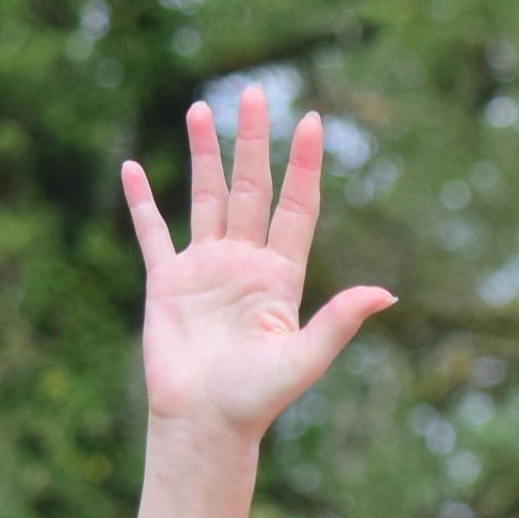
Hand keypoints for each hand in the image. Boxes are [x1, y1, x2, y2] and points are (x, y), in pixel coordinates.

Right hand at [119, 84, 396, 443]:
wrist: (205, 423)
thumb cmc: (257, 398)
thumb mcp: (305, 357)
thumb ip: (340, 321)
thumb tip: (386, 294)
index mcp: (281, 276)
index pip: (296, 206)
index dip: (303, 165)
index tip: (311, 121)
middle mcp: (245, 263)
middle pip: (251, 188)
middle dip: (252, 142)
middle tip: (254, 93)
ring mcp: (205, 269)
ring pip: (205, 197)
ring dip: (203, 154)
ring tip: (201, 109)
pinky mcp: (167, 282)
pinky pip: (153, 232)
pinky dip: (142, 201)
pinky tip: (132, 166)